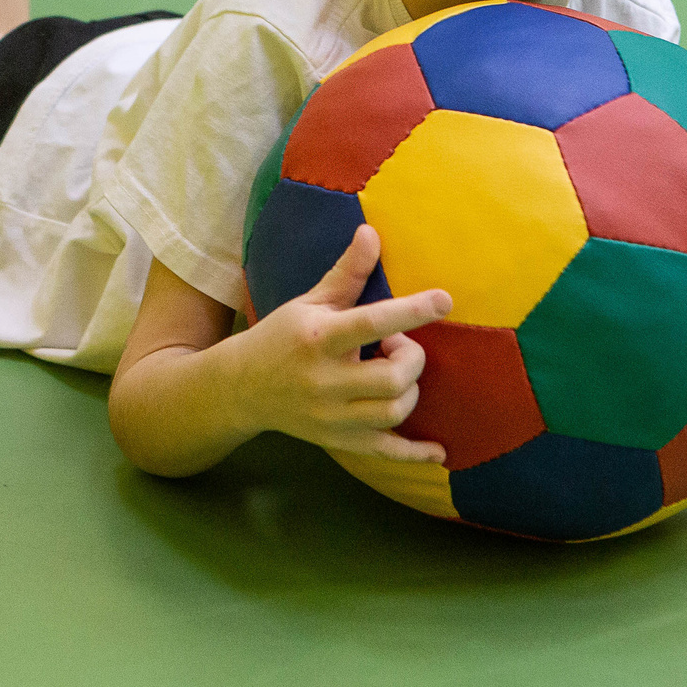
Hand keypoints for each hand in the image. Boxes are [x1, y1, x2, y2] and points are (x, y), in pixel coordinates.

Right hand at [231, 225, 451, 462]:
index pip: (370, 322)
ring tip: (394, 372)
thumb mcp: (310, 301)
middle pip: (392, 378)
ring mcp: (331, 416)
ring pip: (393, 411)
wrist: (241, 388)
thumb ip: (347, 272)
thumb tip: (371, 232)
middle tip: (396, 345)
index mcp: (318, 338)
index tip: (445, 299)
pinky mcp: (337, 441)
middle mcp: (324, 381)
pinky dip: (415, 454)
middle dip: (411, 357)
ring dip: (409, 389)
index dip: (412, 311)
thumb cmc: (282, 336)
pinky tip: (438, 452)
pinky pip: (384, 453)